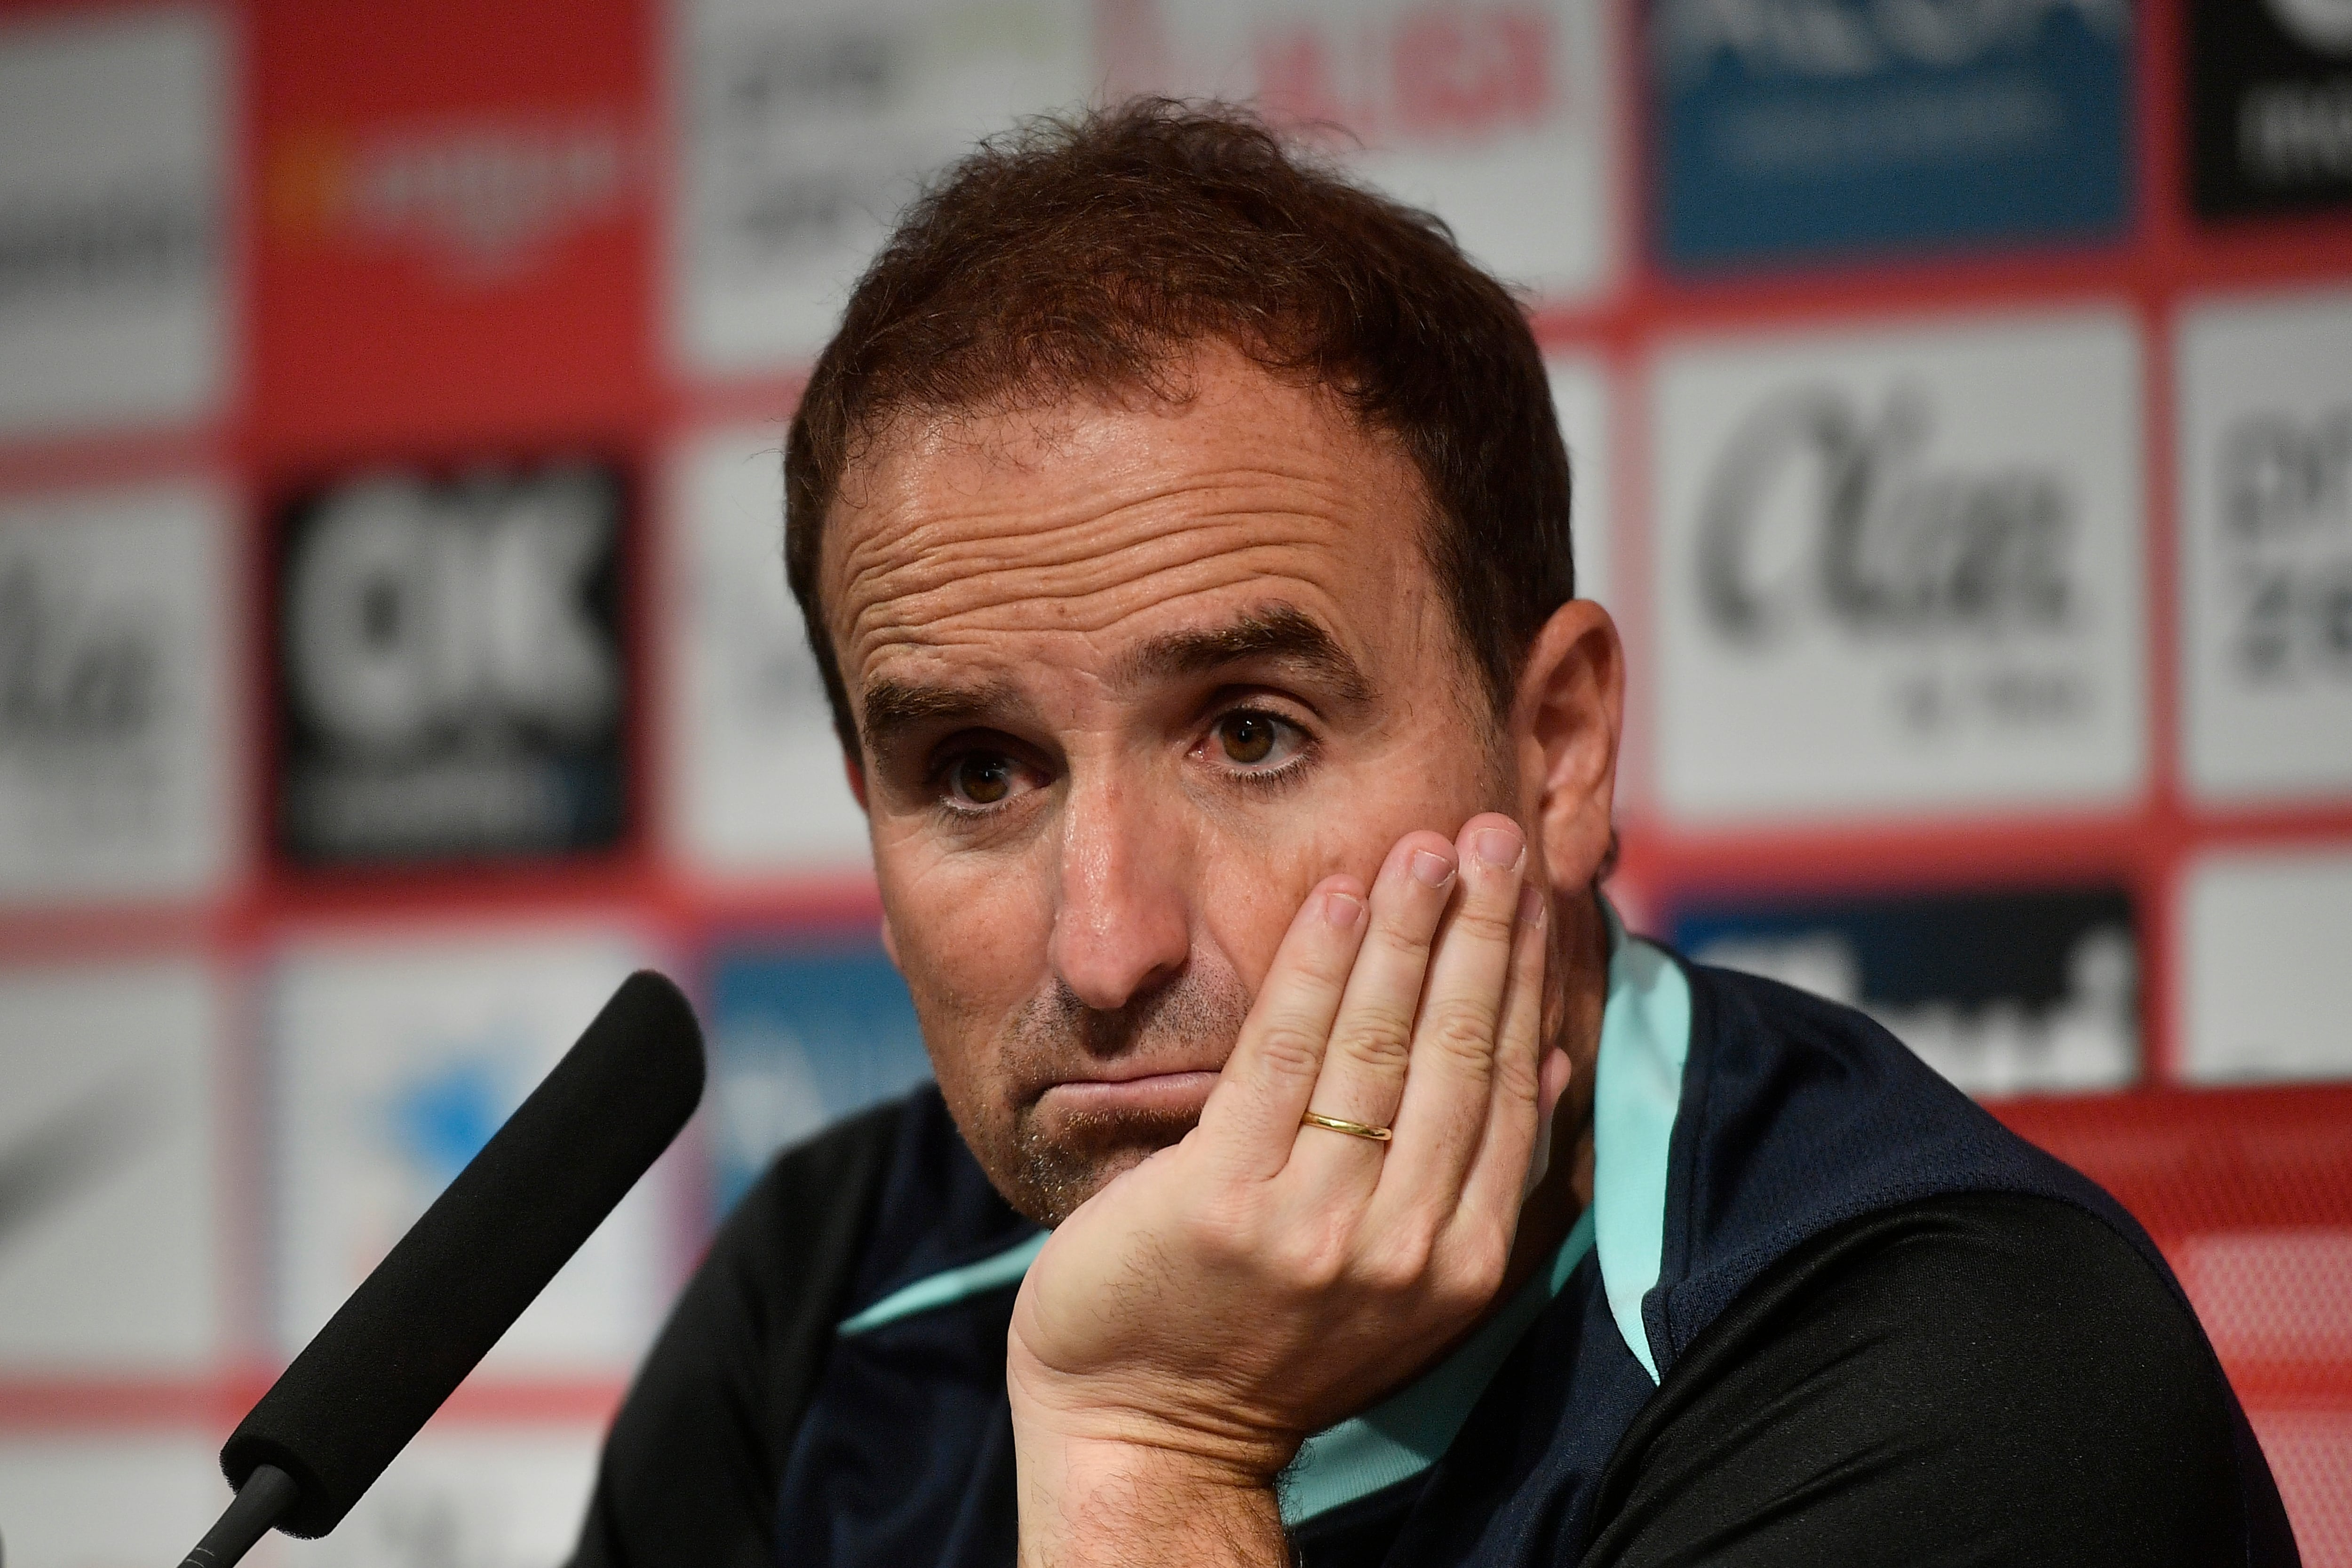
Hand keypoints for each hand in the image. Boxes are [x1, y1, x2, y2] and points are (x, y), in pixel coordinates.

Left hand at [1006, 813, 1566, 1564]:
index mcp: (1464, 1263)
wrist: (1147, 1438)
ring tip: (1425, 845)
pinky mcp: (1224, 1204)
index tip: (1530, 890)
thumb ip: (1477, 1180)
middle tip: (1491, 832)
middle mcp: (1406, 1248)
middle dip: (1482, 931)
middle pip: (1458, 1053)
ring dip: (1408, 932)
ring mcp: (1316, 1228)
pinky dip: (1316, 972)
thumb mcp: (1407, 1280)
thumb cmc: (1268, 1340)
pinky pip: (1283, 1061)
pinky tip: (1337, 900)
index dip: (1524, 978)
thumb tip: (1554, 1056)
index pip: (1509, 1088)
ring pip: (1381, 1047)